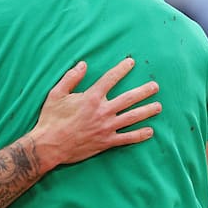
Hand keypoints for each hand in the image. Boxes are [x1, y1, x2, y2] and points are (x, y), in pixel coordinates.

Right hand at [30, 58, 160, 169]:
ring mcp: (106, 127)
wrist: (49, 145)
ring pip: (132, 117)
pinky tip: (150, 131)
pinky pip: (127, 138)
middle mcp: (102, 111)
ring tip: (158, 106)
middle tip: (155, 86)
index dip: (122, 69)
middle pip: (129, 98)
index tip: (131, 62)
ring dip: (147, 111)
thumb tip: (83, 64)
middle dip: (144, 91)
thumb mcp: (56, 94)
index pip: (110, 79)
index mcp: (91, 97)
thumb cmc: (51, 119)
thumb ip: (71, 78)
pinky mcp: (106, 142)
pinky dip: (140, 135)